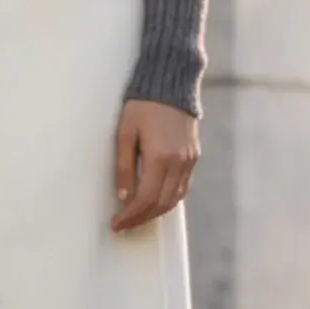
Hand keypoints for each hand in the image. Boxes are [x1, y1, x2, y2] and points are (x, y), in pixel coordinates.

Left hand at [111, 98, 197, 231]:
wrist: (171, 83)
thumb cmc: (142, 105)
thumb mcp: (125, 133)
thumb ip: (123, 167)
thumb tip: (123, 197)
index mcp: (160, 157)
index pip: (145, 199)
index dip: (130, 216)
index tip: (116, 224)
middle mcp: (179, 162)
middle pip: (161, 204)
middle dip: (141, 218)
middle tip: (123, 225)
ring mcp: (189, 160)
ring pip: (174, 198)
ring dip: (155, 212)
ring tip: (136, 216)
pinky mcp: (194, 156)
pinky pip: (182, 186)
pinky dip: (168, 198)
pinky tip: (154, 200)